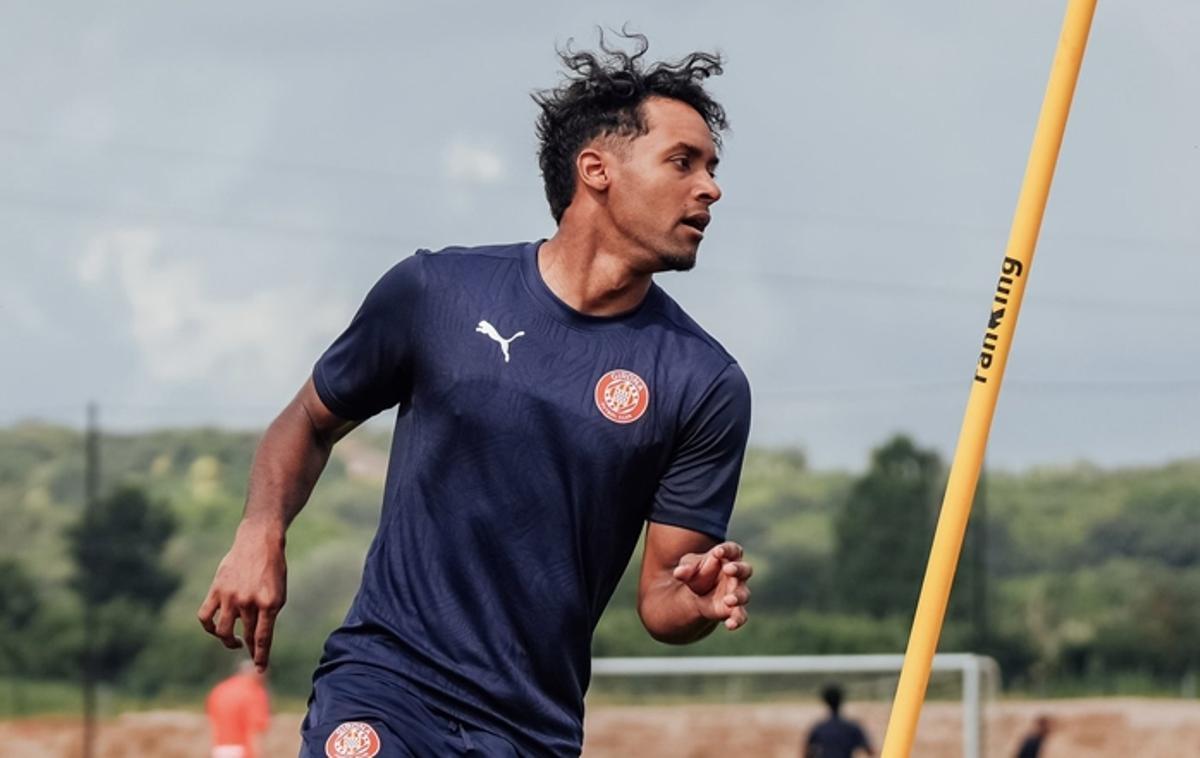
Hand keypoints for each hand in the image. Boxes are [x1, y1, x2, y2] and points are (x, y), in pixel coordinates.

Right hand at [197, 520, 286, 670]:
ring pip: (222, 631)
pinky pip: (205, 616)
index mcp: (270, 603)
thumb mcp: (278, 592)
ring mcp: (231, 596)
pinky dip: (208, 627)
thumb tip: (256, 638)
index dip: (261, 656)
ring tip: (234, 641)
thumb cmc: (272, 569)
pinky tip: (216, 629)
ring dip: (228, 641)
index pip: (263, 638)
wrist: (259, 542)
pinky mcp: (216, 590)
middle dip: (248, 648)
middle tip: (251, 654)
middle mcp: (249, 601)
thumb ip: (268, 614)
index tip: (260, 668)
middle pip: (245, 635)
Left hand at [671, 541, 751, 629]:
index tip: (717, 552)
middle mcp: (736, 575)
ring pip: (744, 594)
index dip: (727, 550)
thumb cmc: (696, 572)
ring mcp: (736, 592)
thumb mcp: (688, 566)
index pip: (733, 550)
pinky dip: (737, 620)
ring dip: (738, 596)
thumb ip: (685, 568)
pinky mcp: (733, 610)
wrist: (695, 594)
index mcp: (727, 558)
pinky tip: (730, 625)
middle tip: (729, 569)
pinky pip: (740, 616)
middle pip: (745, 569)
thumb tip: (678, 573)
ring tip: (728, 600)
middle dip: (738, 569)